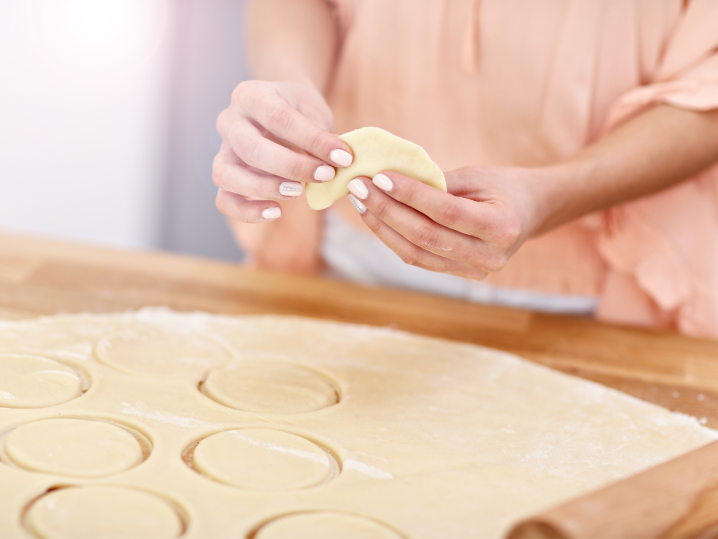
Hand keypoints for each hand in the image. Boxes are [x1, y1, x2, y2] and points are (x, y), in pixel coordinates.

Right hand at [213, 80, 353, 222]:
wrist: (278, 108)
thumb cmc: (298, 109)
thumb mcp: (314, 110)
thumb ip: (321, 134)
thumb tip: (339, 163)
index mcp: (251, 95)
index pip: (278, 118)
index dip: (313, 140)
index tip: (343, 157)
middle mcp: (229, 121)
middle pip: (249, 148)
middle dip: (291, 167)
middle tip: (324, 175)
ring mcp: (222, 150)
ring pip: (226, 174)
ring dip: (264, 188)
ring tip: (298, 192)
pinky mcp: (224, 175)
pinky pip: (224, 200)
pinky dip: (246, 211)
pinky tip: (275, 212)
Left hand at [345, 167, 551, 279]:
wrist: (532, 211)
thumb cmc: (504, 186)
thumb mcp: (477, 176)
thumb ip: (439, 183)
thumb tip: (390, 181)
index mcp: (502, 227)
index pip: (446, 211)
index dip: (410, 195)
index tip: (380, 176)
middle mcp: (490, 256)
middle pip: (426, 236)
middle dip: (387, 210)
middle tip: (359, 187)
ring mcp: (475, 271)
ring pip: (417, 253)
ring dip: (383, 227)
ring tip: (361, 202)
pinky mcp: (461, 275)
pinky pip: (419, 259)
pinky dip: (394, 239)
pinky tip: (376, 218)